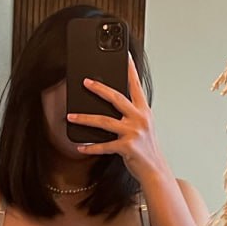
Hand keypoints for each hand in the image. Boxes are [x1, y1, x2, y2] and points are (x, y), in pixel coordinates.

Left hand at [67, 55, 168, 184]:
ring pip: (104, 121)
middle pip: (117, 98)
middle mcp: (140, 118)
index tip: (125, 56)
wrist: (155, 170)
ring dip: (85, 119)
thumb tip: (110, 102)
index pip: (136, 85)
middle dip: (99, 89)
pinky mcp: (127, 147)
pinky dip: (90, 147)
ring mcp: (133, 132)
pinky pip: (104, 145)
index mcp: (143, 111)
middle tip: (85, 82)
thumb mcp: (142, 126)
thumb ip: (130, 113)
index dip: (130, 69)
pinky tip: (81, 146)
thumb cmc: (146, 147)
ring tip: (71, 116)